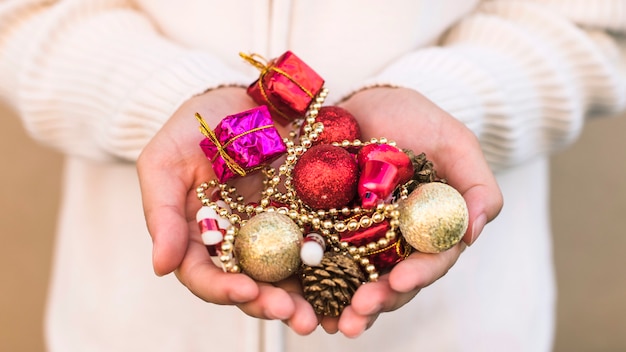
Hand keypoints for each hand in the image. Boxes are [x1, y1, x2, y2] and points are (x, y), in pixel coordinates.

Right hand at [137, 87, 318, 333]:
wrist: (240, 97)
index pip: (204, 275)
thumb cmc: (193, 127)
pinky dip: (333, 265)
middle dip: (272, 305)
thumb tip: (160, 267)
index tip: (245, 291)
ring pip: (288, 274)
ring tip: (326, 315)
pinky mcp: (307, 214)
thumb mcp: (164, 162)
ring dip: (307, 298)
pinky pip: (320, 242)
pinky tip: (351, 280)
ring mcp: (274, 230)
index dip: (222, 290)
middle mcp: (238, 241)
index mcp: (200, 236)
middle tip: (296, 316)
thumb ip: (161, 213)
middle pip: (252, 284)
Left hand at [319, 87, 502, 336]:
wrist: (367, 102)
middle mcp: (395, 243)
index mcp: (429, 229)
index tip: (399, 281)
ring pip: (352, 280)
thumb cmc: (417, 120)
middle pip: (390, 282)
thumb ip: (476, 185)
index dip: (417, 274)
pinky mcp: (323, 229)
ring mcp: (358, 239)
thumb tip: (475, 233)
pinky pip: (317, 259)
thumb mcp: (454, 143)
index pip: (430, 260)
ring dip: (340, 305)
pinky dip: (308, 283)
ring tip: (325, 323)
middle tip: (356, 316)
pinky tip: (295, 299)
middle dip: (375, 302)